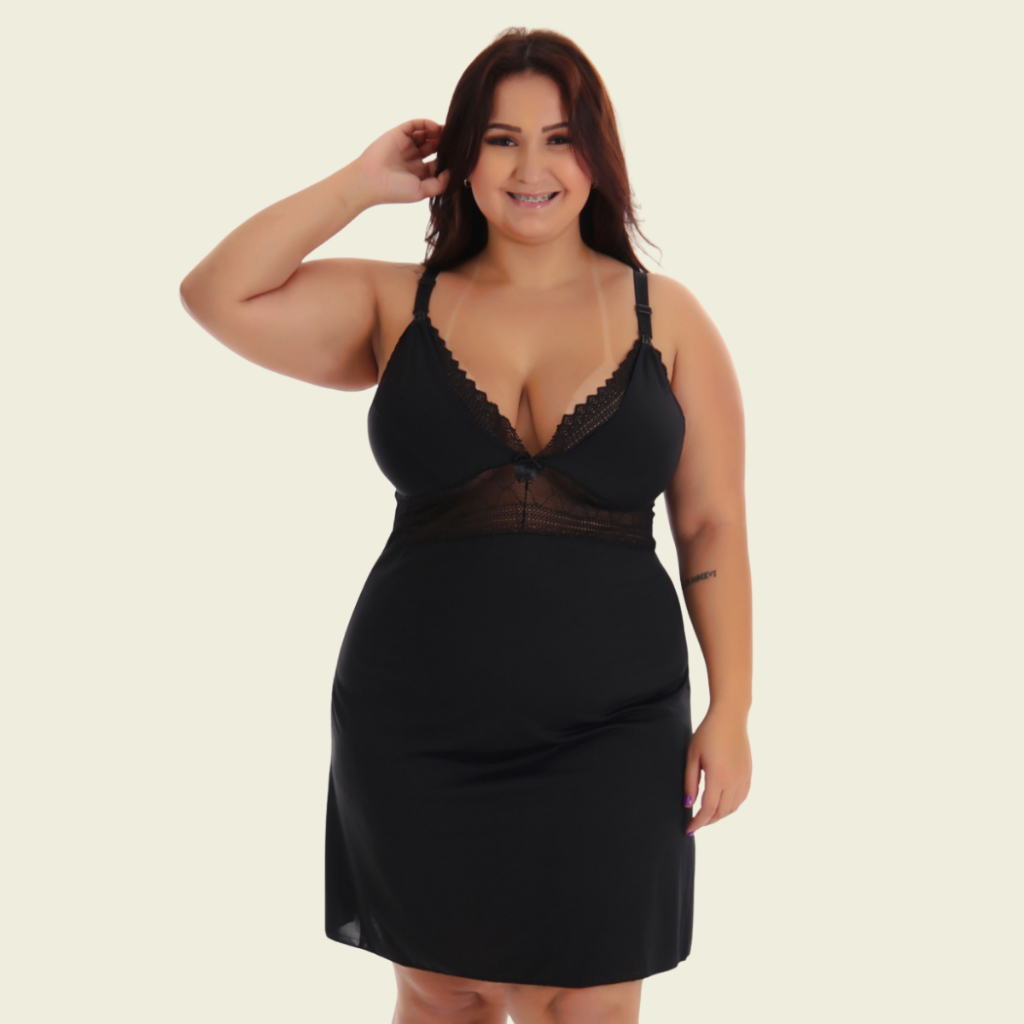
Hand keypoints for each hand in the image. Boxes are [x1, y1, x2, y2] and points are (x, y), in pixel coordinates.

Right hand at [351, 119, 450, 206]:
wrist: (370, 180)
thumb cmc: (395, 190)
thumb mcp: (422, 191)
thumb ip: (439, 184)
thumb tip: (454, 173)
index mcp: (420, 174)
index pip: (439, 162)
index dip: (449, 159)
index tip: (462, 156)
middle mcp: (414, 158)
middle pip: (435, 146)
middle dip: (446, 143)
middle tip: (458, 140)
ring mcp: (406, 145)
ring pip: (426, 134)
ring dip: (439, 132)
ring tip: (450, 132)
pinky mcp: (399, 133)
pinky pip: (415, 125)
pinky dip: (427, 123)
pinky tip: (436, 127)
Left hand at [683, 705, 751, 834]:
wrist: (730, 717)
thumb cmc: (707, 733)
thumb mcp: (692, 756)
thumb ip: (690, 782)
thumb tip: (688, 804)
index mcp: (718, 777)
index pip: (708, 810)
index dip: (698, 822)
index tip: (688, 829)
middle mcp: (734, 781)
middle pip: (721, 812)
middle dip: (708, 821)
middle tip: (695, 823)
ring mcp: (744, 778)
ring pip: (733, 808)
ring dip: (720, 815)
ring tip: (707, 815)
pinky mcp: (749, 773)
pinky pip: (742, 798)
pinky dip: (732, 806)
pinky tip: (722, 804)